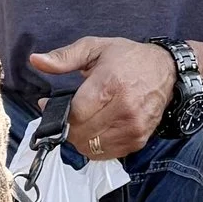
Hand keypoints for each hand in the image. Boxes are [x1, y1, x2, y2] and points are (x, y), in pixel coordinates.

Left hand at [28, 35, 178, 159]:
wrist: (166, 71)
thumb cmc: (128, 58)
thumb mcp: (95, 48)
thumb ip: (64, 57)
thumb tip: (36, 61)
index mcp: (110, 84)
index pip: (75, 114)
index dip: (57, 113)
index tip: (49, 105)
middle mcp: (124, 108)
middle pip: (81, 133)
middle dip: (66, 126)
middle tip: (65, 114)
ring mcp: (133, 127)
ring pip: (91, 147)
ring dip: (79, 138)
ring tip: (80, 122)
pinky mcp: (138, 139)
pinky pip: (106, 154)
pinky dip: (94, 146)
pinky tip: (95, 129)